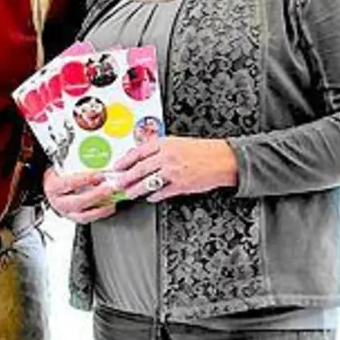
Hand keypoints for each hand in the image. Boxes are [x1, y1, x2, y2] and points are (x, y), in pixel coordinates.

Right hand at [44, 167, 123, 223]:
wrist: (51, 188)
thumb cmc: (58, 177)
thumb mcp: (62, 168)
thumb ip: (77, 167)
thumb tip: (97, 164)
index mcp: (54, 187)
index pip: (69, 183)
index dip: (85, 179)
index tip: (98, 174)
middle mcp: (59, 202)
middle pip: (77, 202)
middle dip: (95, 195)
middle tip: (108, 188)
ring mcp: (67, 213)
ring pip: (83, 215)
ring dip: (100, 209)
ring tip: (112, 201)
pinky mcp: (75, 218)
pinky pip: (89, 219)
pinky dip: (101, 214)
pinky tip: (109, 207)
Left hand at [107, 137, 238, 202]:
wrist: (222, 159)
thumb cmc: (202, 150)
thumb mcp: (177, 142)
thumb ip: (159, 148)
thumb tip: (141, 156)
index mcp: (165, 144)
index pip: (137, 152)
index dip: (124, 161)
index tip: (117, 166)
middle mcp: (167, 157)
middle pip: (139, 169)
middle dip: (125, 178)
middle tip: (118, 183)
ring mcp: (173, 172)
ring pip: (147, 183)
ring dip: (136, 190)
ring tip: (129, 193)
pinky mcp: (181, 185)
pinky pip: (162, 192)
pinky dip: (154, 196)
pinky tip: (150, 197)